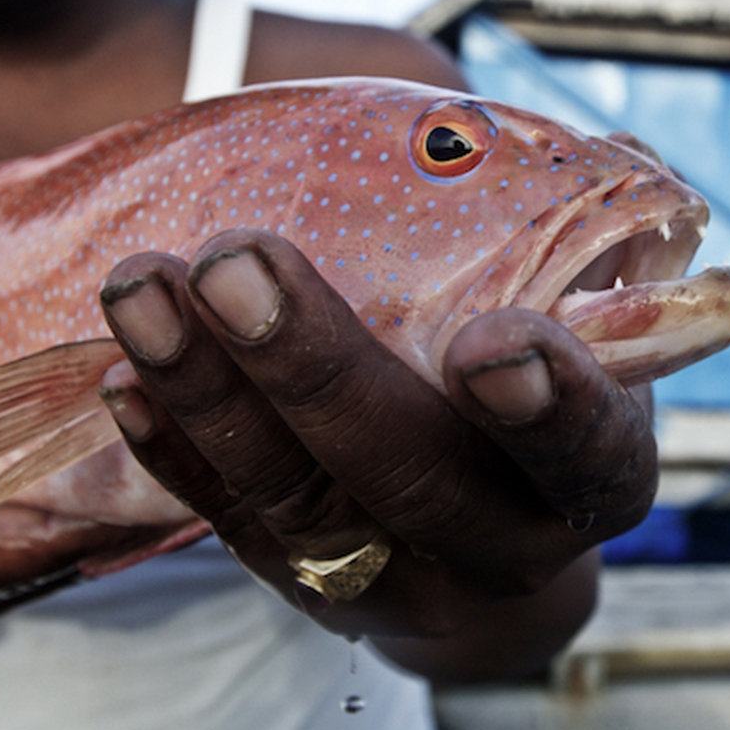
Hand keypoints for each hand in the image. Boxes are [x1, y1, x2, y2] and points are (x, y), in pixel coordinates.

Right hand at [0, 365, 166, 659]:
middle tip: (190, 417)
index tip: (128, 469)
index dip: (57, 514)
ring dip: (121, 475)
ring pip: (60, 532)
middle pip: (39, 545)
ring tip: (191, 405)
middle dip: (115, 486)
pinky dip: (97, 469)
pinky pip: (53, 516)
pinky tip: (153, 415)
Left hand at [97, 229, 656, 641]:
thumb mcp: (591, 323)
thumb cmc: (546, 377)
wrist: (498, 533)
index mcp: (601, 478)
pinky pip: (236, 527)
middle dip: (318, 370)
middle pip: (416, 479)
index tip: (489, 343)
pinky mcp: (313, 592)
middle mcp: (507, 549)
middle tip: (238, 263)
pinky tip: (128, 377)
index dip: (547, 407)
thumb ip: (587, 242)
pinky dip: (178, 453)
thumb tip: (592, 137)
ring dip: (212, 393)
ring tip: (144, 288)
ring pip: (302, 503)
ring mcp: (403, 584)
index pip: (588, 456)